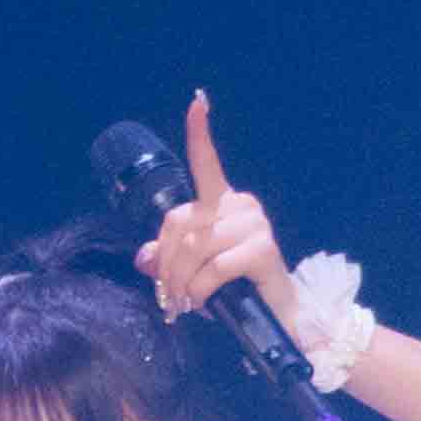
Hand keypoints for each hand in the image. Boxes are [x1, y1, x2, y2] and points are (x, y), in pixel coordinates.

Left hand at [139, 88, 295, 326]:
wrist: (276, 316)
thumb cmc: (234, 288)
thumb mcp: (194, 270)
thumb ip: (168, 258)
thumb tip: (143, 258)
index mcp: (224, 203)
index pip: (207, 165)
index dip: (199, 135)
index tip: (197, 103)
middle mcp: (241, 205)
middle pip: (180, 225)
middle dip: (166, 265)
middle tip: (168, 296)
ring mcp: (254, 224)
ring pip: (193, 248)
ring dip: (180, 282)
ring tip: (184, 303)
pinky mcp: (262, 248)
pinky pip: (213, 267)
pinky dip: (200, 290)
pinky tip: (204, 302)